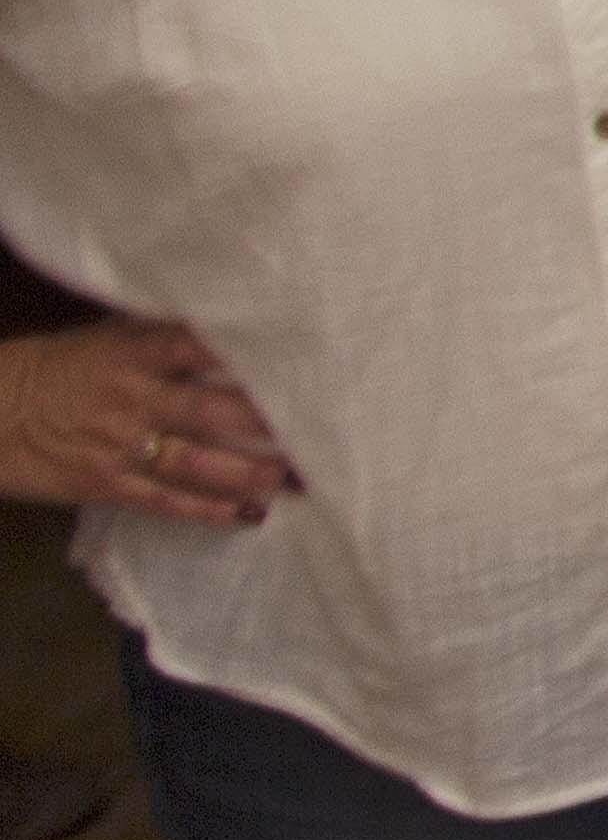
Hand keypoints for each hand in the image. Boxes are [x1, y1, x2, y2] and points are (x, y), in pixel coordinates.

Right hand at [0, 315, 296, 524]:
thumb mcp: (103, 339)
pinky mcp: (105, 484)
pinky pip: (165, 501)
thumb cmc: (54, 369)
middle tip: (321, 431)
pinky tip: (247, 515)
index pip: (198, 347)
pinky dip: (208, 510)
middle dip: (267, 423)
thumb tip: (226, 324)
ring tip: (296, 480)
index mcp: (132, 354)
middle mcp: (132, 398)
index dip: (250, 355)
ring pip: (197, 462)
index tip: (302, 360)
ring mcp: (119, 445)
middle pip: (211, 409)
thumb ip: (160, 335)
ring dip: (249, 473)